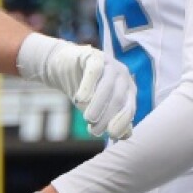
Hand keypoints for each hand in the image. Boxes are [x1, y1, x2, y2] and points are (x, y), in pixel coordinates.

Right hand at [17, 34, 135, 139]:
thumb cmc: (86, 93)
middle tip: (94, 131)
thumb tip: (123, 136)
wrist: (64, 69)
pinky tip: (80, 99)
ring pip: (108, 86)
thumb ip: (112, 120)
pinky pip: (94, 71)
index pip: (129, 108)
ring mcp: (109, 64)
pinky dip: (88, 86)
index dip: (121, 123)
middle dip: (108, 117)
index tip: (110, 135)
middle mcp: (123, 76)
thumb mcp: (99, 110)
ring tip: (88, 119)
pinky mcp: (94, 56)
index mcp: (128, 91)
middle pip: (119, 99)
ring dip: (99, 105)